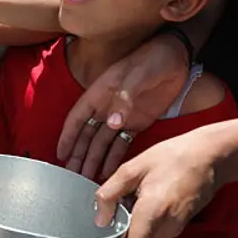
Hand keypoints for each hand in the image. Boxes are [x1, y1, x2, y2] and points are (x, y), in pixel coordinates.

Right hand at [57, 33, 190, 179]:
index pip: (77, 118)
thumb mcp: (137, 75)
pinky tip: (108, 172)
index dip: (68, 137)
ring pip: (102, 142)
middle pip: (87, 135)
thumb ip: (124, 98)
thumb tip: (111, 123)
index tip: (60, 155)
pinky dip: (114, 157)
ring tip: (87, 179)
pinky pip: (121, 143)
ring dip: (94, 159)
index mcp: (99, 93)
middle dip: (79, 155)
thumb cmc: (152, 59)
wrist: (177, 57)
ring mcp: (121, 116)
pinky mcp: (137, 123)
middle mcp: (106, 107)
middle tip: (72, 176)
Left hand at [93, 127, 222, 237]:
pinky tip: (140, 199)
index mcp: (151, 213)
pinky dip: (140, 223)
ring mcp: (174, 229)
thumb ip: (111, 192)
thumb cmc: (171, 157)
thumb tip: (99, 219)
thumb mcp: (134, 166)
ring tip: (129, 199)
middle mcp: (165, 228)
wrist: (209, 157)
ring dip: (128, 228)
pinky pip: (151, 232)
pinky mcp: (177, 227)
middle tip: (100, 228)